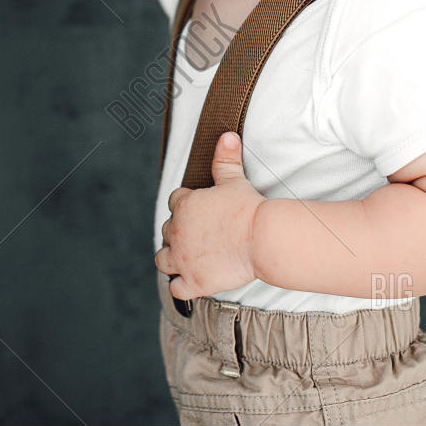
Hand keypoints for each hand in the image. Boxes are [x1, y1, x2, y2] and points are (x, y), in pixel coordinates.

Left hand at [154, 132, 264, 299]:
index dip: (185, 206)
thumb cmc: (249, 208)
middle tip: (197, 236)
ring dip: (171, 259)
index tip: (199, 211)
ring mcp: (183, 259)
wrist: (263, 238)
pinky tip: (190, 283)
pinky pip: (176, 288)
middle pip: (167, 230)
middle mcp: (177, 232)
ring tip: (185, 259)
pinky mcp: (193, 281)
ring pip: (163, 259)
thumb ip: (226, 159)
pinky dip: (181, 286)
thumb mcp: (234, 180)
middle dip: (179, 232)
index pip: (174, 202)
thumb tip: (227, 136)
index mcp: (184, 206)